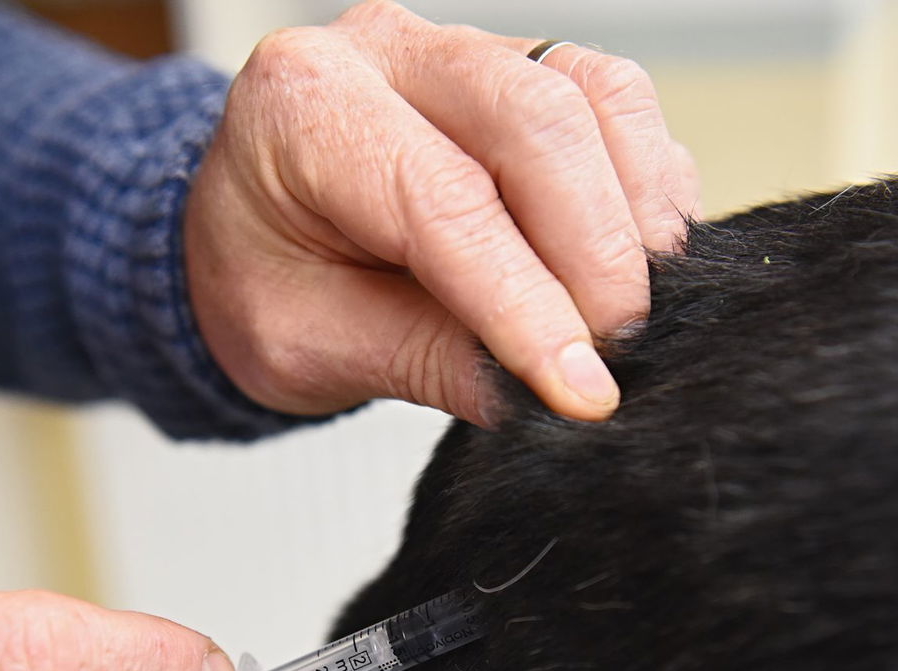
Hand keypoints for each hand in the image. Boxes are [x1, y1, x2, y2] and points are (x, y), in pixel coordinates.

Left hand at [185, 0, 697, 426]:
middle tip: (618, 353)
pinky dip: (644, 188)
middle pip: (537, 121)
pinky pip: (617, 103)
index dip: (525, 300)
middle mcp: (388, 52)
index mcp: (304, 106)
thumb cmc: (265, 279)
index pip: (443, 200)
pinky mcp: (526, 66)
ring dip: (635, 213)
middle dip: (597, 252)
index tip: (581, 385)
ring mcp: (465, 47)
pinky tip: (637, 263)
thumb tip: (539, 396)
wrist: (253, 237)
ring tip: (633, 314)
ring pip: (594, 96)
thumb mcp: (311, 346)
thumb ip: (425, 362)